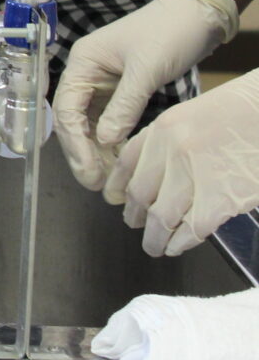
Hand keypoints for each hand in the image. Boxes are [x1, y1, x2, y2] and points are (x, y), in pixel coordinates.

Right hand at [54, 0, 237, 189]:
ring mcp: (104, 83)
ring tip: (108, 178)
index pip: (66, 109)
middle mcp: (87, 73)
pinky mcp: (122, 90)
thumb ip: (124, 106)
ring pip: (91, 124)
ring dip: (98, 150)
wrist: (197, 15)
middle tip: (96, 182)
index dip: (75, 143)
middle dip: (83, 152)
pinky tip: (121, 159)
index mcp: (83, 63)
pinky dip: (114, 141)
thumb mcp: (146, 70)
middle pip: (75, 120)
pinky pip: (110, 120)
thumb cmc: (169, 32)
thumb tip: (105, 140)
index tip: (88, 170)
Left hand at [104, 69, 258, 256]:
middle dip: (135, 215)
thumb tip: (154, 176)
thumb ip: (170, 142)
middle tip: (136, 225)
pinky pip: (192, 228)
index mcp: (164, 127)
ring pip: (162, 216)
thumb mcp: (195, 115)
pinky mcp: (222, 197)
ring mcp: (196, 173)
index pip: (127, 162)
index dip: (118, 185)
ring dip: (155, 237)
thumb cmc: (244, 112)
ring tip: (156, 246)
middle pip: (140, 193)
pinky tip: (178, 246)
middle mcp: (172, 149)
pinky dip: (182, 242)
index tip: (116, 199)